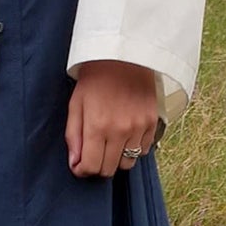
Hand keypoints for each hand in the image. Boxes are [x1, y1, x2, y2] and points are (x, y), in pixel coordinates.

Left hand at [65, 60, 159, 178]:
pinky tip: (125, 134)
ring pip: (127, 163)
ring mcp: (139, 128)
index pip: (91, 167)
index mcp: (97, 126)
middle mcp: (120, 130)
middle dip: (98, 165)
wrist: (124, 56)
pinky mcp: (152, 123)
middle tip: (93, 152)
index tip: (80, 164)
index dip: (83, 170)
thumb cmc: (95, 79)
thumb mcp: (76, 104)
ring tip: (110, 142)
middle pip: (109, 169)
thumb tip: (75, 164)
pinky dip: (133, 148)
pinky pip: (143, 151)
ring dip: (116, 158)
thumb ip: (73, 136)